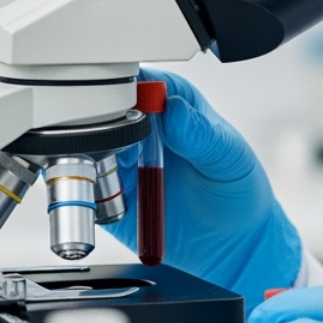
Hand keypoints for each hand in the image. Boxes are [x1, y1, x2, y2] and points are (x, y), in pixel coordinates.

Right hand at [101, 69, 301, 310]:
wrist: (233, 242)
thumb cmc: (238, 189)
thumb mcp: (229, 157)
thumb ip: (200, 133)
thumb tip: (173, 108)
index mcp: (172, 105)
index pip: (137, 80)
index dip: (124, 86)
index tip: (126, 105)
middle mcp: (142, 129)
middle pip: (100, 110)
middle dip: (101, 123)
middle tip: (122, 144)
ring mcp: (123, 161)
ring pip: (84, 147)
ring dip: (92, 158)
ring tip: (121, 174)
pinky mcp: (109, 195)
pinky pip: (84, 186)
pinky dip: (87, 189)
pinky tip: (110, 196)